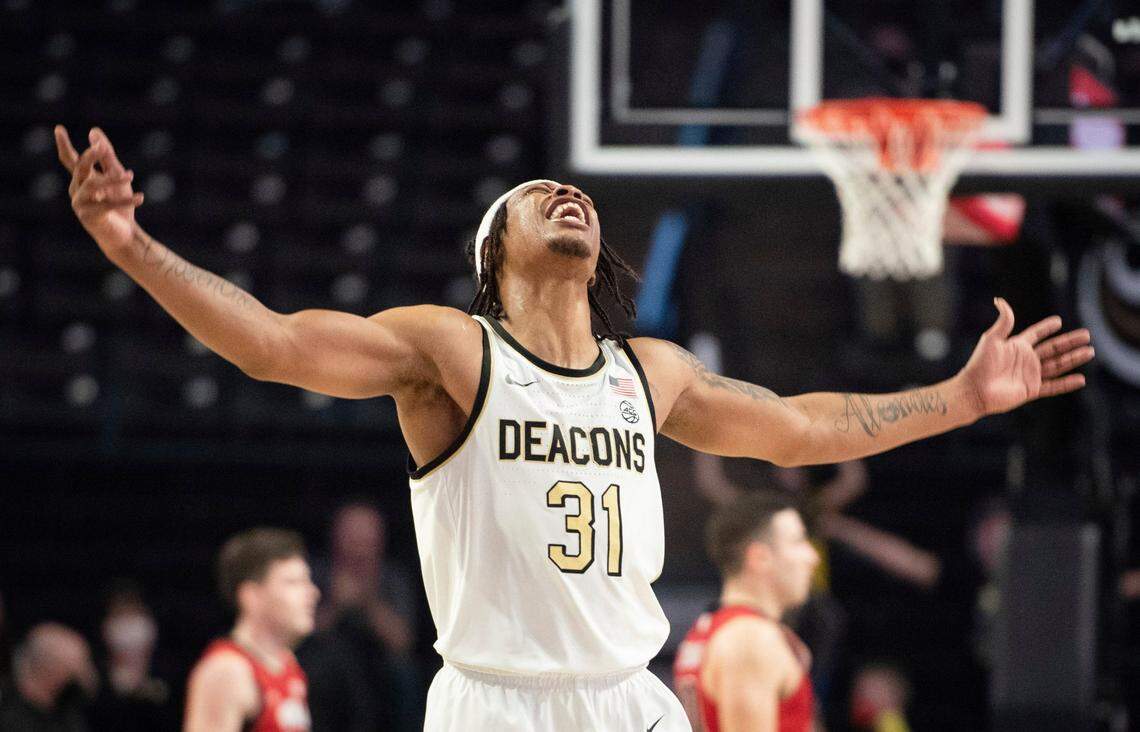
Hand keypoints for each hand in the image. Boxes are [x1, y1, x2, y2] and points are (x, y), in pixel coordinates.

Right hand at [55, 125, 143, 255]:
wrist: (124, 234)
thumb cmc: (120, 205)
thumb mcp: (116, 176)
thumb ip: (107, 155)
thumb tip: (93, 131)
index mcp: (82, 179)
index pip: (70, 159)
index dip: (64, 144)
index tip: (58, 128)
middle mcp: (77, 190)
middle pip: (80, 168)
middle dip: (90, 157)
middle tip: (101, 148)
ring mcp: (80, 204)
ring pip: (94, 186)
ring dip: (113, 179)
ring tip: (131, 175)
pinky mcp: (89, 217)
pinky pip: (107, 204)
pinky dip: (126, 200)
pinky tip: (141, 197)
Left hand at [959, 297, 1092, 415]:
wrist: (975, 390)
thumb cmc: (980, 364)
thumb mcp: (991, 339)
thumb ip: (1003, 322)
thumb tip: (999, 300)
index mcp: (1017, 346)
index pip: (1036, 334)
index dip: (1046, 328)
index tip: (1059, 321)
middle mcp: (1026, 360)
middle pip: (1053, 349)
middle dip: (1069, 342)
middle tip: (1086, 335)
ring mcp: (1030, 375)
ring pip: (1057, 366)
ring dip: (1073, 359)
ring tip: (1090, 352)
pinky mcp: (1031, 390)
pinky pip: (1053, 386)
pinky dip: (1067, 383)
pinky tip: (1081, 379)